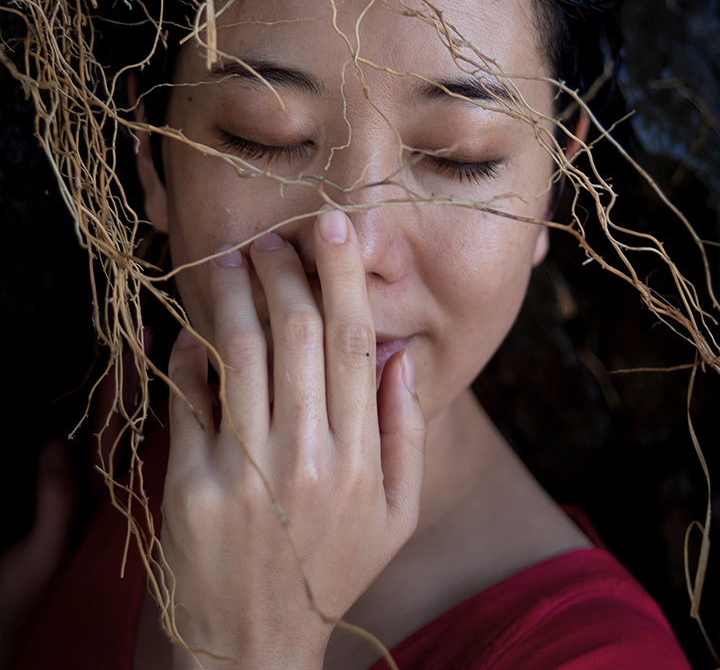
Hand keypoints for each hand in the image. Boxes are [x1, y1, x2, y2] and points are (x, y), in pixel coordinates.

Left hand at [161, 209, 425, 669]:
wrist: (251, 643)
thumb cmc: (331, 569)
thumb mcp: (395, 515)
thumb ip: (406, 432)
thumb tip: (401, 353)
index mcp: (360, 459)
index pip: (356, 341)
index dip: (343, 275)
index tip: (335, 224)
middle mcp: (306, 458)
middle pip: (299, 332)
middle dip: (286, 271)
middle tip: (275, 240)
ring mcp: (245, 471)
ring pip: (242, 349)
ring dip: (237, 292)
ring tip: (233, 259)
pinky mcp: (191, 484)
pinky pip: (191, 394)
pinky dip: (191, 350)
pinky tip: (195, 328)